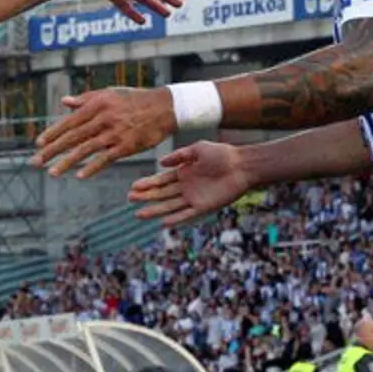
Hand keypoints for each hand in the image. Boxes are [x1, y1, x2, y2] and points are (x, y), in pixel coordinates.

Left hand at [31, 86, 174, 177]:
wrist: (164, 107)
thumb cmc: (135, 99)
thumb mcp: (109, 93)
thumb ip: (85, 99)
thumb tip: (64, 102)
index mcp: (97, 104)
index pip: (69, 121)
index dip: (53, 133)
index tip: (38, 144)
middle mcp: (103, 118)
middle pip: (73, 136)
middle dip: (52, 150)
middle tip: (35, 161)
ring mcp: (114, 133)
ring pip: (85, 149)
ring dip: (67, 162)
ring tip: (52, 172)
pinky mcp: (126, 146)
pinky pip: (105, 158)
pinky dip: (92, 167)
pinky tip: (80, 175)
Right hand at [129, 141, 252, 225]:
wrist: (242, 165)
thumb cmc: (222, 154)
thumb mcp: (198, 149)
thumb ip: (180, 155)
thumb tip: (161, 162)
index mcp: (183, 172)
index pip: (161, 180)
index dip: (147, 183)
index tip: (133, 187)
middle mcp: (186, 186)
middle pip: (162, 193)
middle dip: (146, 196)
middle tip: (130, 199)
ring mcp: (193, 197)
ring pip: (169, 206)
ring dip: (155, 210)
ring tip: (139, 214)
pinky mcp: (203, 206)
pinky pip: (186, 214)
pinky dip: (175, 219)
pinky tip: (163, 222)